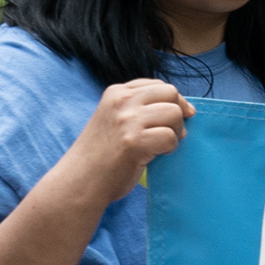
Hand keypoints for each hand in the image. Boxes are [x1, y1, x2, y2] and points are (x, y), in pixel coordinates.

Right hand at [60, 80, 191, 204]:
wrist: (80, 179)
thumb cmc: (102, 153)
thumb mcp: (113, 118)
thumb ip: (138, 107)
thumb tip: (184, 107)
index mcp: (116, 92)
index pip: (158, 85)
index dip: (172, 101)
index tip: (171, 117)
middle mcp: (121, 101)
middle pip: (170, 93)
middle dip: (178, 113)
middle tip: (170, 132)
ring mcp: (127, 120)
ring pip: (174, 113)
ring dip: (176, 132)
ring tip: (161, 144)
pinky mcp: (135, 141)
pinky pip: (171, 137)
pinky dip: (170, 148)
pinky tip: (156, 154)